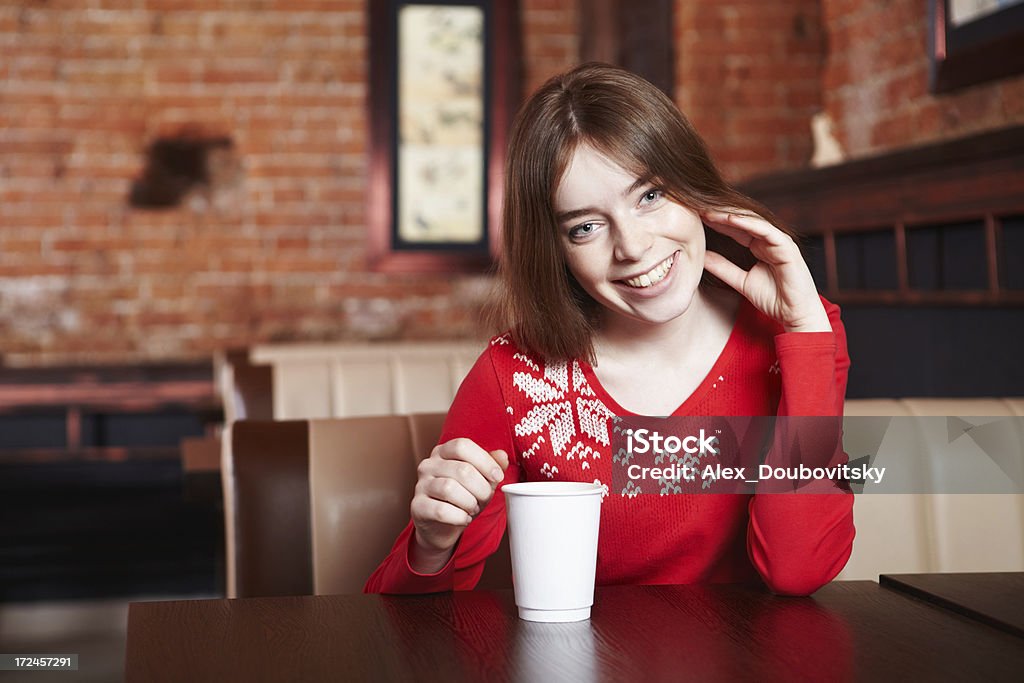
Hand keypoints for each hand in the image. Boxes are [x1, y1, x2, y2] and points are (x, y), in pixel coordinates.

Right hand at [409, 438, 508, 572]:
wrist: (441, 526)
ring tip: (473, 508)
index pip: (463, 446)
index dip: (484, 461)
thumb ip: (492, 465)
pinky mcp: (417, 506)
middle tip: (484, 498)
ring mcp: (420, 485)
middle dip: (481, 488)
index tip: (497, 476)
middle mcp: (428, 464)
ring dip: (469, 502)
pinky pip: (441, 510)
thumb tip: (502, 455)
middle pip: (462, 469)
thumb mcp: (481, 480)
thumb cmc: (462, 498)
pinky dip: (459, 517)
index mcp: (443, 451)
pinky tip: (464, 518)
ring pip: (450, 489)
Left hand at [701, 210, 829, 332]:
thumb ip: (722, 268)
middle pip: (742, 221)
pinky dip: (750, 223)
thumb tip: (701, 257)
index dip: (716, 223)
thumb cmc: (773, 298)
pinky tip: (732, 218)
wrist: (794, 314)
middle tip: (698, 207)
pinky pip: (767, 231)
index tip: (695, 218)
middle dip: (720, 214)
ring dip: (731, 215)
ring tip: (711, 211)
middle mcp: (768, 240)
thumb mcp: (740, 281)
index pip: (734, 229)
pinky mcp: (787, 247)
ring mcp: (778, 241)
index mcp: (758, 246)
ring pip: (753, 221)